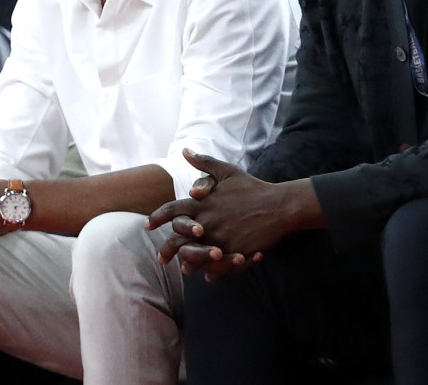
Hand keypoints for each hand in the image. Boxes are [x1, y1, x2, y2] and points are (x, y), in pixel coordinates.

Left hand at [148, 149, 318, 278]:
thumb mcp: (226, 171)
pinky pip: (216, 266)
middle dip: (167, 250)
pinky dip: (211, 272)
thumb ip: (203, 163)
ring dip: (188, 263)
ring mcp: (220, 238)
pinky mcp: (234, 251)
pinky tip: (207, 276)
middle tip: (160, 258)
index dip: (157, 217)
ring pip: (195, 255)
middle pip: (178, 239)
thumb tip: (185, 151)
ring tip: (184, 268)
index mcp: (202, 203)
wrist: (279, 205)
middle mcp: (207, 221)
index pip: (172, 210)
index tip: (147, 225)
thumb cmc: (252, 187)